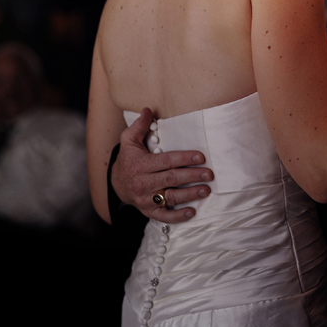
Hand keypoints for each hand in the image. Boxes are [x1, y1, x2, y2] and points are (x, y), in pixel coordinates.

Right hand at [112, 108, 213, 223]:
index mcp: (141, 164)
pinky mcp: (149, 211)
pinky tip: (192, 211)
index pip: (166, 161)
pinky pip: (164, 216)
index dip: (184, 158)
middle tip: (209, 174)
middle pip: (171, 179)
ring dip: (190, 195)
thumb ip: (139, 126)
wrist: (116, 184)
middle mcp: (143, 183)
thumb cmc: (128, 159)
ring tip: (206, 190)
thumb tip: (148, 109)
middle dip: (192, 176)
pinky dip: (178, 216)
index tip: (200, 156)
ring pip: (170, 197)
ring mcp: (146, 199)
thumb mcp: (129, 141)